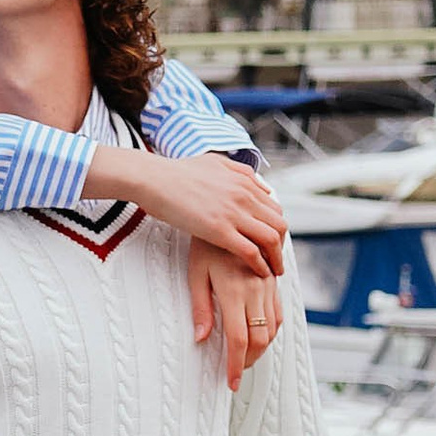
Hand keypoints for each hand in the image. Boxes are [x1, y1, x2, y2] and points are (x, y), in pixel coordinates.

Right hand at [85, 146, 284, 272]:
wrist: (154, 179)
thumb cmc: (177, 172)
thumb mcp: (215, 162)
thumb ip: (240, 171)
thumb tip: (261, 184)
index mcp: (244, 182)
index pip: (275, 208)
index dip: (277, 228)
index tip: (272, 242)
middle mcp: (244, 196)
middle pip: (279, 225)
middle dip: (281, 246)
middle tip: (276, 261)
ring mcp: (233, 213)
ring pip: (270, 239)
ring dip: (275, 259)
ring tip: (273, 272)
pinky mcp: (219, 230)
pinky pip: (251, 251)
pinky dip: (260, 265)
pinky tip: (258, 273)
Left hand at [190, 248, 284, 388]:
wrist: (230, 214)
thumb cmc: (206, 245)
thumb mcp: (196, 273)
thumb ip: (201, 307)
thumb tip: (201, 339)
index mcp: (234, 291)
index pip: (238, 339)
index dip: (235, 365)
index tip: (231, 383)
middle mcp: (255, 291)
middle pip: (259, 340)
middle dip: (248, 362)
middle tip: (235, 372)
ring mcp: (267, 286)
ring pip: (272, 329)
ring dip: (260, 349)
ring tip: (244, 358)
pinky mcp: (273, 282)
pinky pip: (278, 314)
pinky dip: (271, 331)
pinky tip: (259, 337)